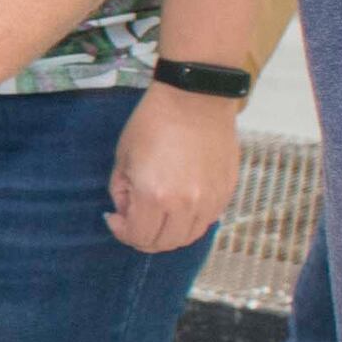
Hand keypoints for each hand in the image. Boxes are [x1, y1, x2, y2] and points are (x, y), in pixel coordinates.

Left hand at [108, 78, 241, 252]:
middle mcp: (185, 205)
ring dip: (168, 233)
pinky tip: (178, 205)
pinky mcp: (226, 192)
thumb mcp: (123, 157)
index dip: (122, 232)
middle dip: (143, 238)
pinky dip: (189, 221)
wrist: (195, 98)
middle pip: (164, 243)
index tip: (116, 219)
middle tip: (134, 222)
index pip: (139, 236)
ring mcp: (210, 200)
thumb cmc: (153, 122)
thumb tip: (127, 211)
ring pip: (188, 237)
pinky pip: (206, 221)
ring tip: (157, 216)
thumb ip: (121, 191)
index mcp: (154, 195)